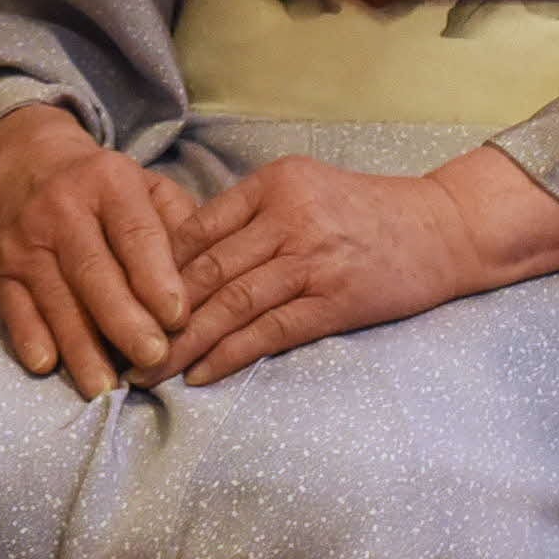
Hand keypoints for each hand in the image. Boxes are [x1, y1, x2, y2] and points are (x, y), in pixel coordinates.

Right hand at [0, 103, 194, 397]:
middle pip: (94, 272)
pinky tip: (47, 365)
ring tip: (108, 387)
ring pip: (56, 298)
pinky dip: (29, 337)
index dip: (157, 278)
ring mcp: (25, 241)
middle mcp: (62, 209)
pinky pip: (14, 308)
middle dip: (125, 321)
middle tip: (154, 359)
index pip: (136, 234)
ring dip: (82, 346)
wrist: (31, 168)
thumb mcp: (151, 188)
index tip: (179, 319)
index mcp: (110, 182)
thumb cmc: (109, 192)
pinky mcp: (0, 270)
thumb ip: (182, 227)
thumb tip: (205, 281)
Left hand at [145, 144, 558, 387]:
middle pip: (202, 270)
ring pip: (228, 304)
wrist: (444, 228)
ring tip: (147, 373)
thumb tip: (180, 261)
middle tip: (113, 348)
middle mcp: (289, 215)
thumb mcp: (307, 191)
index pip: (194, 230)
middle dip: (152, 314)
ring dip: (181, 344)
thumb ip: (251, 216)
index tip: (115, 303)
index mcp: (275, 183)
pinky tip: (201, 375)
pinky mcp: (334, 298)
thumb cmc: (369, 213)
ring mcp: (313, 257)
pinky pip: (267, 331)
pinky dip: (228, 355)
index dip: (148, 271)